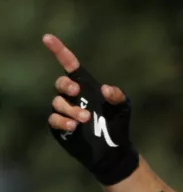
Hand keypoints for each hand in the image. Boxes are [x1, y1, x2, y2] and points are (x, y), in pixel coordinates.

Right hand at [43, 34, 138, 185]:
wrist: (114, 150)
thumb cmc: (118, 124)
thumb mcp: (123, 107)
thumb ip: (117, 95)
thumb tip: (104, 89)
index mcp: (86, 86)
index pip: (70, 65)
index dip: (59, 51)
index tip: (47, 38)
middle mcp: (73, 96)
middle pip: (61, 83)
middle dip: (66, 85)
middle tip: (77, 92)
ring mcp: (65, 111)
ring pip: (58, 103)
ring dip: (70, 109)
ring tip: (85, 118)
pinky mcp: (60, 127)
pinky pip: (54, 119)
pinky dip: (62, 121)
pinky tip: (74, 126)